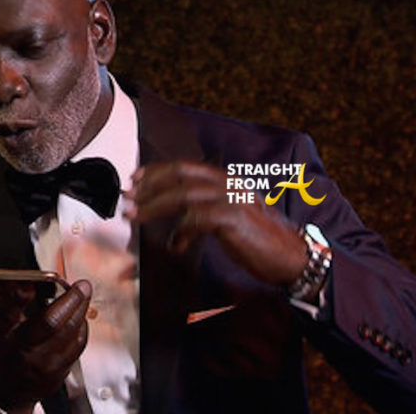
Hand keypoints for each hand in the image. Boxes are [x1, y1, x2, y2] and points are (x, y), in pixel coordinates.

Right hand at [0, 264, 90, 411]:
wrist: (3, 393)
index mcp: (2, 333)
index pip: (10, 308)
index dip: (21, 291)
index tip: (32, 278)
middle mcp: (22, 348)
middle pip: (50, 321)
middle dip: (69, 299)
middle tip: (80, 285)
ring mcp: (42, 362)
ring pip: (69, 333)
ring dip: (80, 310)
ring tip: (83, 294)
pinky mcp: (57, 372)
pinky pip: (76, 347)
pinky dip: (81, 328)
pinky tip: (80, 317)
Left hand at [124, 161, 307, 284]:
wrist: (294, 257)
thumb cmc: (260, 240)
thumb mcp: (229, 220)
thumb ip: (203, 215)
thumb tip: (175, 226)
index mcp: (226, 180)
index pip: (185, 167)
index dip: (157, 171)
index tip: (136, 179)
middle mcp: (228, 184)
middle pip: (180, 175)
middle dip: (150, 184)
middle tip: (129, 196)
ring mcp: (232, 199)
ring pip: (183, 194)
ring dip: (155, 206)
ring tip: (136, 216)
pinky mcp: (234, 219)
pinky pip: (197, 219)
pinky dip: (181, 231)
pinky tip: (176, 245)